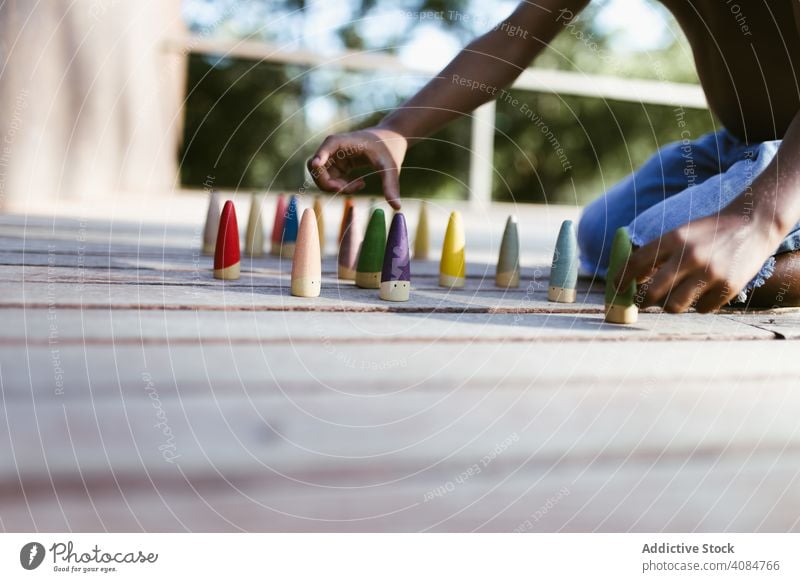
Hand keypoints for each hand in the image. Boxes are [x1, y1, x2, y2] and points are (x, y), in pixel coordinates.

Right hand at [307, 126, 407, 209]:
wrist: (391, 139)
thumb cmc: (390, 149)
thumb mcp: (391, 168)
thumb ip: (391, 186)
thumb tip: (397, 207)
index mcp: (347, 141)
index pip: (328, 145)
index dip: (320, 155)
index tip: (315, 165)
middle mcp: (336, 147)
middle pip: (317, 167)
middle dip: (328, 183)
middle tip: (346, 189)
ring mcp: (335, 156)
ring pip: (322, 176)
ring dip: (336, 187)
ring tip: (360, 185)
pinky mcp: (338, 164)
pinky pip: (330, 179)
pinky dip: (342, 186)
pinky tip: (360, 183)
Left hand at [615, 211, 778, 312]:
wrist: (753, 224)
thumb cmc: (710, 231)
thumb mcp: (682, 233)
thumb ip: (659, 253)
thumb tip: (634, 279)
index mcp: (675, 238)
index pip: (638, 262)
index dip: (622, 277)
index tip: (616, 288)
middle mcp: (690, 256)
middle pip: (653, 292)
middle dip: (643, 300)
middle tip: (643, 302)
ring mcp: (710, 273)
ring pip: (674, 306)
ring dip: (670, 305)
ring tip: (674, 298)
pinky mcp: (728, 287)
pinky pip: (701, 308)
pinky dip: (698, 305)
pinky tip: (703, 293)